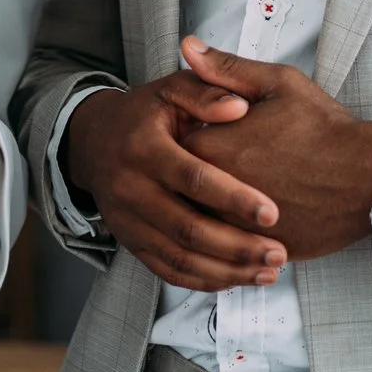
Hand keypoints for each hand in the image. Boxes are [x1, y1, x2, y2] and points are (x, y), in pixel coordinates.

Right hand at [62, 68, 287, 291]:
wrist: (93, 141)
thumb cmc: (144, 114)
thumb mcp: (171, 90)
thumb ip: (206, 93)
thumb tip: (240, 108)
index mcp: (143, 147)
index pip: (192, 178)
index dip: (233, 198)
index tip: (272, 213)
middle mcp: (130, 188)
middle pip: (187, 228)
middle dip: (237, 247)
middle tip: (278, 253)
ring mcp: (127, 220)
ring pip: (179, 258)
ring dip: (226, 271)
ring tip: (268, 272)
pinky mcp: (129, 242)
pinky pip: (167, 271)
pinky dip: (204, 280)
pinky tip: (237, 279)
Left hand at [176, 38, 371, 262]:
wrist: (370, 177)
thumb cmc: (327, 130)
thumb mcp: (278, 84)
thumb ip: (226, 69)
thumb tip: (189, 48)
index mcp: (214, 149)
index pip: (171, 148)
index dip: (181, 140)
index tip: (196, 134)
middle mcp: (218, 193)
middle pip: (179, 190)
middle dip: (189, 178)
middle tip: (212, 165)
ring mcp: (239, 227)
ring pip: (202, 223)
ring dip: (207, 210)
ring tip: (232, 193)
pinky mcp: (262, 249)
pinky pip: (231, 249)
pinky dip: (233, 236)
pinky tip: (247, 220)